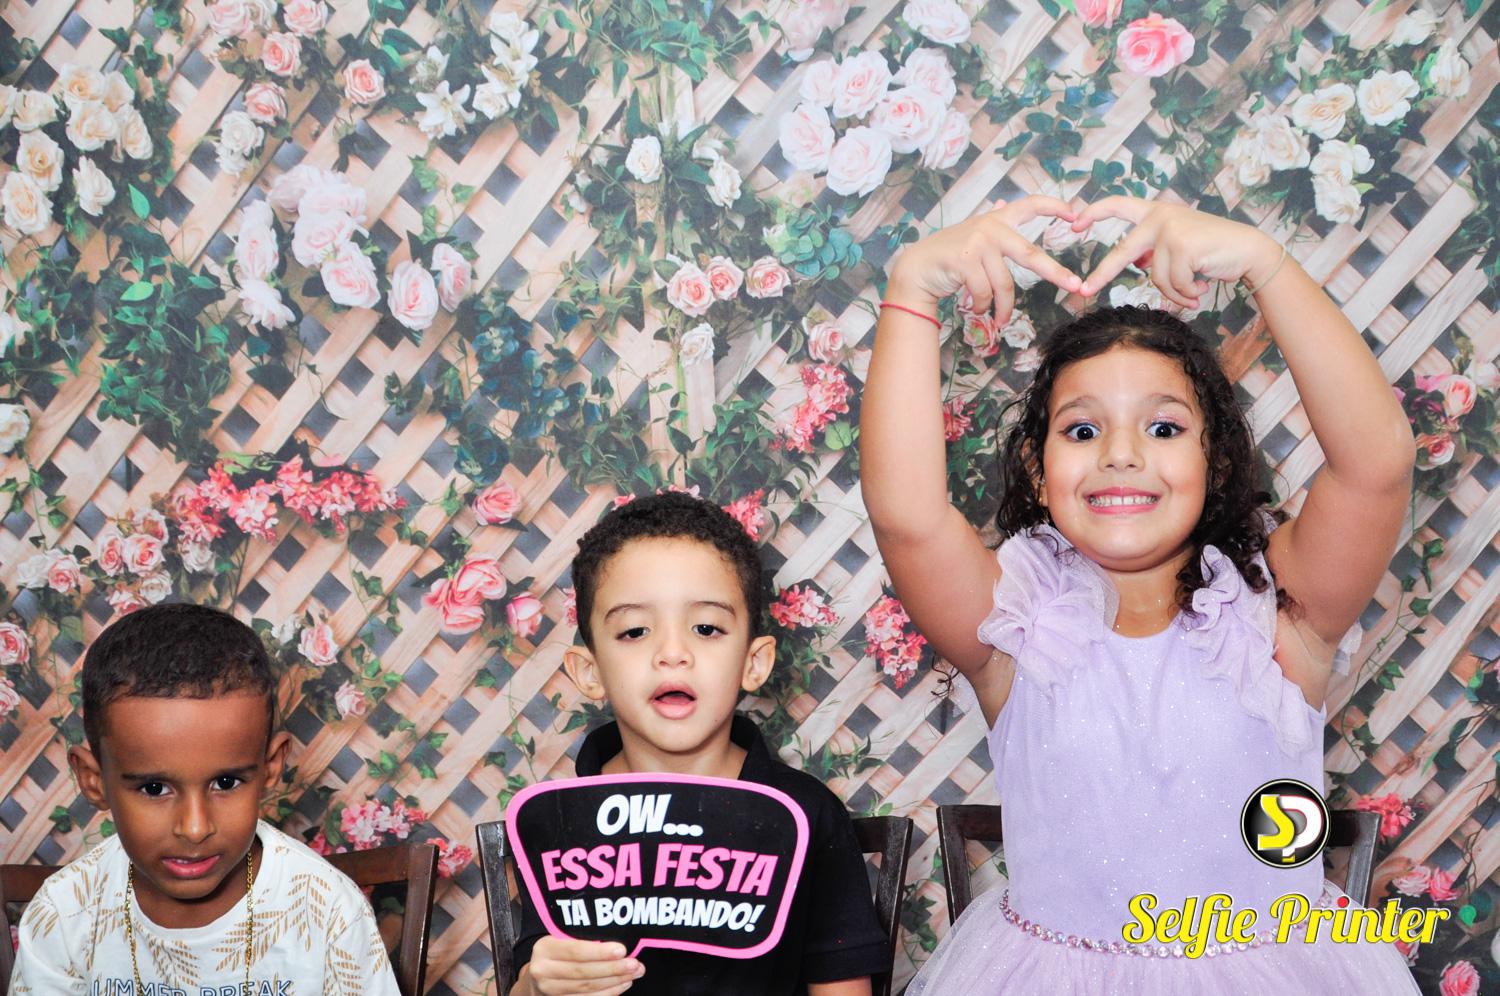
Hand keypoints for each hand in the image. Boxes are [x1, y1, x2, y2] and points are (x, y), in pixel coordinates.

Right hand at [527, 937, 642, 994]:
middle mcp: (543, 971)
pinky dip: (608, 993)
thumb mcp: (561, 938)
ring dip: (614, 981)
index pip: (575, 951)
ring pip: (587, 988)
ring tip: (633, 973)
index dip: (599, 952)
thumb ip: (583, 938)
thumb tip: (618, 944)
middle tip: (634, 964)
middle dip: (612, 968)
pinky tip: (622, 984)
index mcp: (545, 948)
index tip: (622, 950)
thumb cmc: (558, 952)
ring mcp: (549, 991)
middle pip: (583, 972)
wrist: (538, 976)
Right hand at [887, 195, 1083, 325]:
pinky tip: (976, 308)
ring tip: (1000, 319)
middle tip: (1075, 286)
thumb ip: (992, 223)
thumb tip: (1004, 204)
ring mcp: (977, 243)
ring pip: (1003, 284)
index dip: (1055, 207)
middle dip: (1055, 272)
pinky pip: (984, 292)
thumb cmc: (948, 254)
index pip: (1031, 204)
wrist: (917, 268)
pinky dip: (983, 306)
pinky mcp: (964, 261)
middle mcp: (990, 227)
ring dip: (1003, 307)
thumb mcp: (972, 234)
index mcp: (997, 220)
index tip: (1077, 214)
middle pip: (1030, 254)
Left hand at [1071, 197, 1281, 308]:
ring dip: (1174, 291)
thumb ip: (1153, 250)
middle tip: (1084, 290)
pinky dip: (1185, 293)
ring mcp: (1170, 230)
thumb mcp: (1177, 245)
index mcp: (1155, 212)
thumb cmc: (1212, 251)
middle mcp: (1160, 216)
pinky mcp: (1182, 247)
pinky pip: (1172, 283)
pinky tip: (1200, 287)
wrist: (1248, 251)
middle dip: (1102, 274)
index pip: (1118, 205)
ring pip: (1154, 277)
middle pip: (1122, 252)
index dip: (1094, 212)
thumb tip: (1136, 263)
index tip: (1073, 223)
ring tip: (1193, 289)